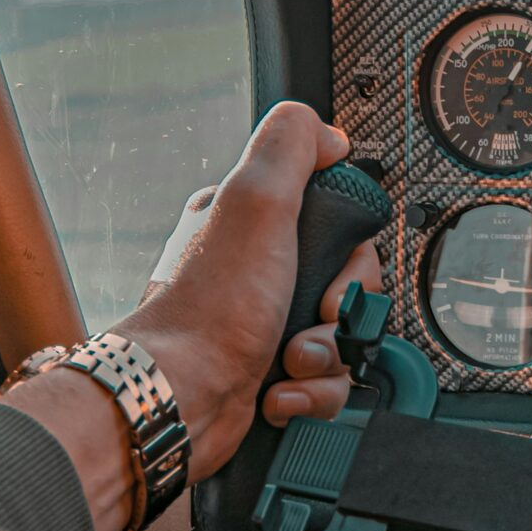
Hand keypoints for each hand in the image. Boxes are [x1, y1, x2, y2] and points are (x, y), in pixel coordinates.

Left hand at [110, 102, 382, 479]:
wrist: (181, 397)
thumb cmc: (210, 310)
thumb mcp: (255, 200)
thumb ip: (292, 146)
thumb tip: (329, 133)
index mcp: (253, 223)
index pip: (339, 229)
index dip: (350, 256)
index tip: (334, 270)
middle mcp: (258, 272)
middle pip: (349, 288)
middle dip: (341, 314)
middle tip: (314, 316)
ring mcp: (265, 325)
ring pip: (341, 340)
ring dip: (327, 358)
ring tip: (290, 360)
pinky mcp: (270, 373)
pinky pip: (322, 383)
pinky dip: (309, 392)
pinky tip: (278, 388)